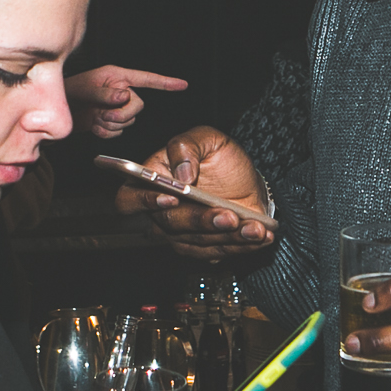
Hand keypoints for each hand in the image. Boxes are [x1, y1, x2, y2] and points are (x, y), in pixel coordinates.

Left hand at [65, 65, 188, 138]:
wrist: (53, 114)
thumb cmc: (67, 93)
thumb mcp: (85, 89)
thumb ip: (105, 94)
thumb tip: (125, 95)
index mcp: (116, 76)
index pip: (146, 78)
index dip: (165, 82)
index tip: (182, 85)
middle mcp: (119, 91)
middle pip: (138, 106)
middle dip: (122, 114)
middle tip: (104, 115)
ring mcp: (115, 107)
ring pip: (129, 121)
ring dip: (112, 124)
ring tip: (95, 118)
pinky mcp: (110, 121)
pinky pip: (119, 131)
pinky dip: (107, 132)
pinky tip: (94, 126)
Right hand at [112, 126, 275, 256]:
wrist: (247, 180)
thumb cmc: (219, 158)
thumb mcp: (206, 138)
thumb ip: (187, 146)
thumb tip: (182, 174)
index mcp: (152, 181)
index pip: (129, 198)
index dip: (145, 201)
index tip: (172, 197)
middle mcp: (162, 211)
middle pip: (169, 224)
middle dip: (201, 221)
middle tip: (229, 216)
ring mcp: (181, 233)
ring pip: (197, 242)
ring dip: (228, 237)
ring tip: (254, 228)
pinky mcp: (203, 248)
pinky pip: (218, 252)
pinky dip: (242, 245)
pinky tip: (260, 236)